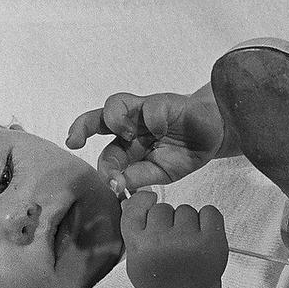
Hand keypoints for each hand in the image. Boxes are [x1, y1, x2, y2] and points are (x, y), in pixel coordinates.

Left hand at [66, 89, 224, 192]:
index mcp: (127, 145)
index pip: (106, 153)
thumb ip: (139, 177)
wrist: (215, 135)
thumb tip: (117, 186)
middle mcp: (130, 125)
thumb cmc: (184, 153)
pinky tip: (160, 130)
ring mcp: (145, 111)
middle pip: (97, 118)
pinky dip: (152, 118)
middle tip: (74, 141)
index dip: (106, 169)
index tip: (113, 184)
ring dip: (114, 118)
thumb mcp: (161, 172)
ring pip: (115, 103)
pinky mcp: (164, 101)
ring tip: (126, 134)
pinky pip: (151, 105)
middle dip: (81, 127)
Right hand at [120, 190, 228, 287]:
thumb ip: (132, 230)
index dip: (142, 201)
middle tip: (171, 243)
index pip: (135, 208)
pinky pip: (209, 211)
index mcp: (139, 247)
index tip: (149, 200)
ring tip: (187, 245)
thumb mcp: (135, 261)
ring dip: (187, 222)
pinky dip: (208, 220)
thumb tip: (133, 199)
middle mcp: (161, 242)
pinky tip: (203, 237)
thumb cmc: (160, 280)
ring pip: (185, 209)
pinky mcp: (212, 241)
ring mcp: (187, 241)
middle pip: (162, 208)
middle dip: (167, 220)